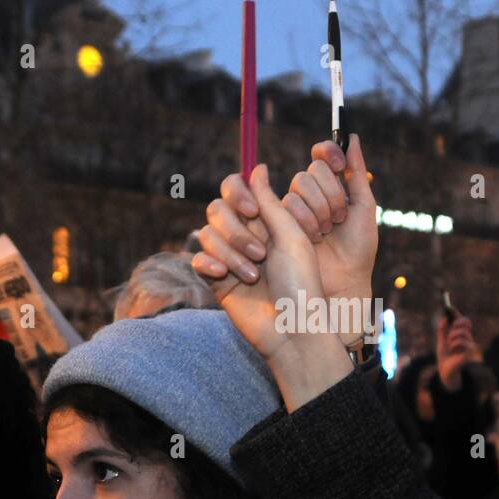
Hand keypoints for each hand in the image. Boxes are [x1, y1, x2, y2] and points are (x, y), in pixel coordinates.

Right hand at [193, 135, 378, 343]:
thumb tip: (256, 167)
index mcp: (268, 221)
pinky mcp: (216, 280)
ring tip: (253, 275)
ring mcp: (230, 258)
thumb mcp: (292, 236)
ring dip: (230, 252)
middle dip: (236, 229)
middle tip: (260, 252)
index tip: (251, 209)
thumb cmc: (302, 284)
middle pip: (217, 208)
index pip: (237, 189)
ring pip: (206, 234)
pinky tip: (224, 276)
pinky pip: (197, 259)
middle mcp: (247, 235)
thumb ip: (270, 202)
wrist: (292, 330)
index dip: (238, 192)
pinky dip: (209, 264)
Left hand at [436, 314, 478, 391]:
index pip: (462, 320)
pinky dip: (454, 345)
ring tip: (450, 346)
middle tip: (450, 330)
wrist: (446, 372)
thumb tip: (444, 318)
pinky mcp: (470, 352)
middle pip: (466, 321)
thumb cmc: (445, 358)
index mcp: (461, 335)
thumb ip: (442, 331)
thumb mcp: (441, 342)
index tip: (449, 308)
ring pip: (462, 332)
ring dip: (452, 337)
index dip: (456, 313)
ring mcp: (470, 345)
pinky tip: (453, 351)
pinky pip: (462, 342)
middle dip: (457, 323)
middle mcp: (468, 338)